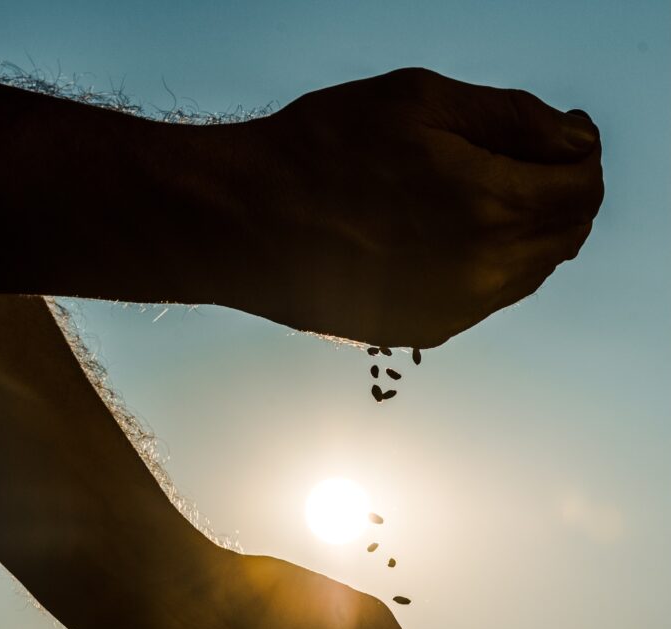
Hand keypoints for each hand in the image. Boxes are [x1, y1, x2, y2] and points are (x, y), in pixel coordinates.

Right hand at [234, 68, 602, 348]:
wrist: (243, 225)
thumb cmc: (322, 151)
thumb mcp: (421, 100)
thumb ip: (513, 119)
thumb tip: (574, 140)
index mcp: (489, 207)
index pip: (583, 188)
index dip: (583, 153)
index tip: (564, 133)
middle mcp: (482, 273)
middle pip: (565, 236)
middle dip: (563, 193)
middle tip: (529, 159)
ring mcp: (454, 310)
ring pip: (530, 271)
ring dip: (527, 230)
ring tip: (483, 190)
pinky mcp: (424, 330)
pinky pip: (486, 297)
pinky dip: (489, 263)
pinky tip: (447, 232)